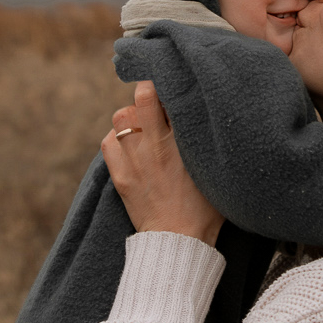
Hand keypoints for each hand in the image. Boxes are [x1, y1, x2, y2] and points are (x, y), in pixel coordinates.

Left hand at [101, 81, 223, 245]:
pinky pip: (107, 143)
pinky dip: (116, 138)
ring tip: (143, 124)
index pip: (164, 95)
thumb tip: (206, 111)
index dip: (166, 83)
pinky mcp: (120, 176)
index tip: (172, 82)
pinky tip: (130, 144)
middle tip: (157, 101)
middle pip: (140, 98)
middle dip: (147, 93)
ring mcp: (134, 161)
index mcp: (180, 143)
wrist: (180, 240)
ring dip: (131, 116)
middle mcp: (155, 146)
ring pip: (121, 117)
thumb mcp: (215, 167)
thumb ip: (207, 138)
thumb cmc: (206, 207)